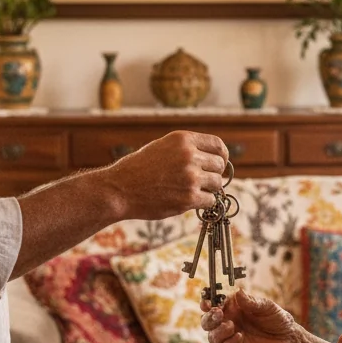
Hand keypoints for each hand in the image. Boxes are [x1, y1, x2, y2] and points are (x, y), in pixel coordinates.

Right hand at [111, 131, 227, 219]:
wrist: (119, 189)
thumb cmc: (138, 169)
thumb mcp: (162, 147)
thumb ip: (186, 149)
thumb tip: (213, 158)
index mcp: (183, 139)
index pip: (217, 144)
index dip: (221, 155)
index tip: (219, 163)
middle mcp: (189, 155)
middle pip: (219, 165)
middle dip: (213, 173)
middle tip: (201, 181)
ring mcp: (190, 177)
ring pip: (217, 183)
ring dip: (209, 189)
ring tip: (193, 190)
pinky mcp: (189, 197)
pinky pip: (210, 200)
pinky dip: (204, 202)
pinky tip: (190, 200)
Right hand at [201, 289, 297, 342]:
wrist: (289, 339)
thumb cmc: (277, 319)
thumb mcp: (267, 307)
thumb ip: (251, 302)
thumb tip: (237, 292)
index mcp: (232, 308)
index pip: (213, 305)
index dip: (206, 304)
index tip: (207, 303)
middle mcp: (228, 322)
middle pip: (207, 322)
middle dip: (209, 319)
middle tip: (218, 315)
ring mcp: (231, 338)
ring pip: (212, 337)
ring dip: (217, 331)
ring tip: (231, 326)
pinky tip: (240, 337)